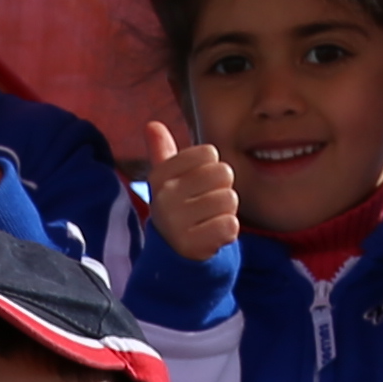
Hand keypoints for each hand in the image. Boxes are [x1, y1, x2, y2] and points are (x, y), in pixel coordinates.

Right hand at [138, 118, 240, 265]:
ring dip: (226, 212)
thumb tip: (152, 124)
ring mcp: (177, 222)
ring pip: (230, 199)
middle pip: (223, 172)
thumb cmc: (178, 210)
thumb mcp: (167, 181)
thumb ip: (162, 151)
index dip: (212, 167)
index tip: (198, 184)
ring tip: (209, 221)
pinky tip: (212, 237)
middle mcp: (164, 197)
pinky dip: (228, 232)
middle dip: (223, 189)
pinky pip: (231, 225)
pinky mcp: (194, 245)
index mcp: (160, 176)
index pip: (209, 153)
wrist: (172, 257)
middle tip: (207, 205)